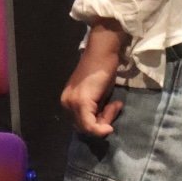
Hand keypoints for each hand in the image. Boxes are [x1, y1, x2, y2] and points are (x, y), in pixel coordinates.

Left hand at [60, 20, 129, 137]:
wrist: (102, 52)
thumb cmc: (102, 69)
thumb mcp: (98, 95)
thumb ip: (95, 110)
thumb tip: (102, 126)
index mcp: (67, 101)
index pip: (82, 124)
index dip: (99, 122)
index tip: (113, 107)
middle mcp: (66, 104)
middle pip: (84, 128)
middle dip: (103, 122)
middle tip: (115, 105)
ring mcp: (72, 103)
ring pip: (88, 128)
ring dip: (106, 119)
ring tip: (115, 103)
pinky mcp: (81, 102)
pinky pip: (90, 125)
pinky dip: (102, 125)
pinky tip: (115, 107)